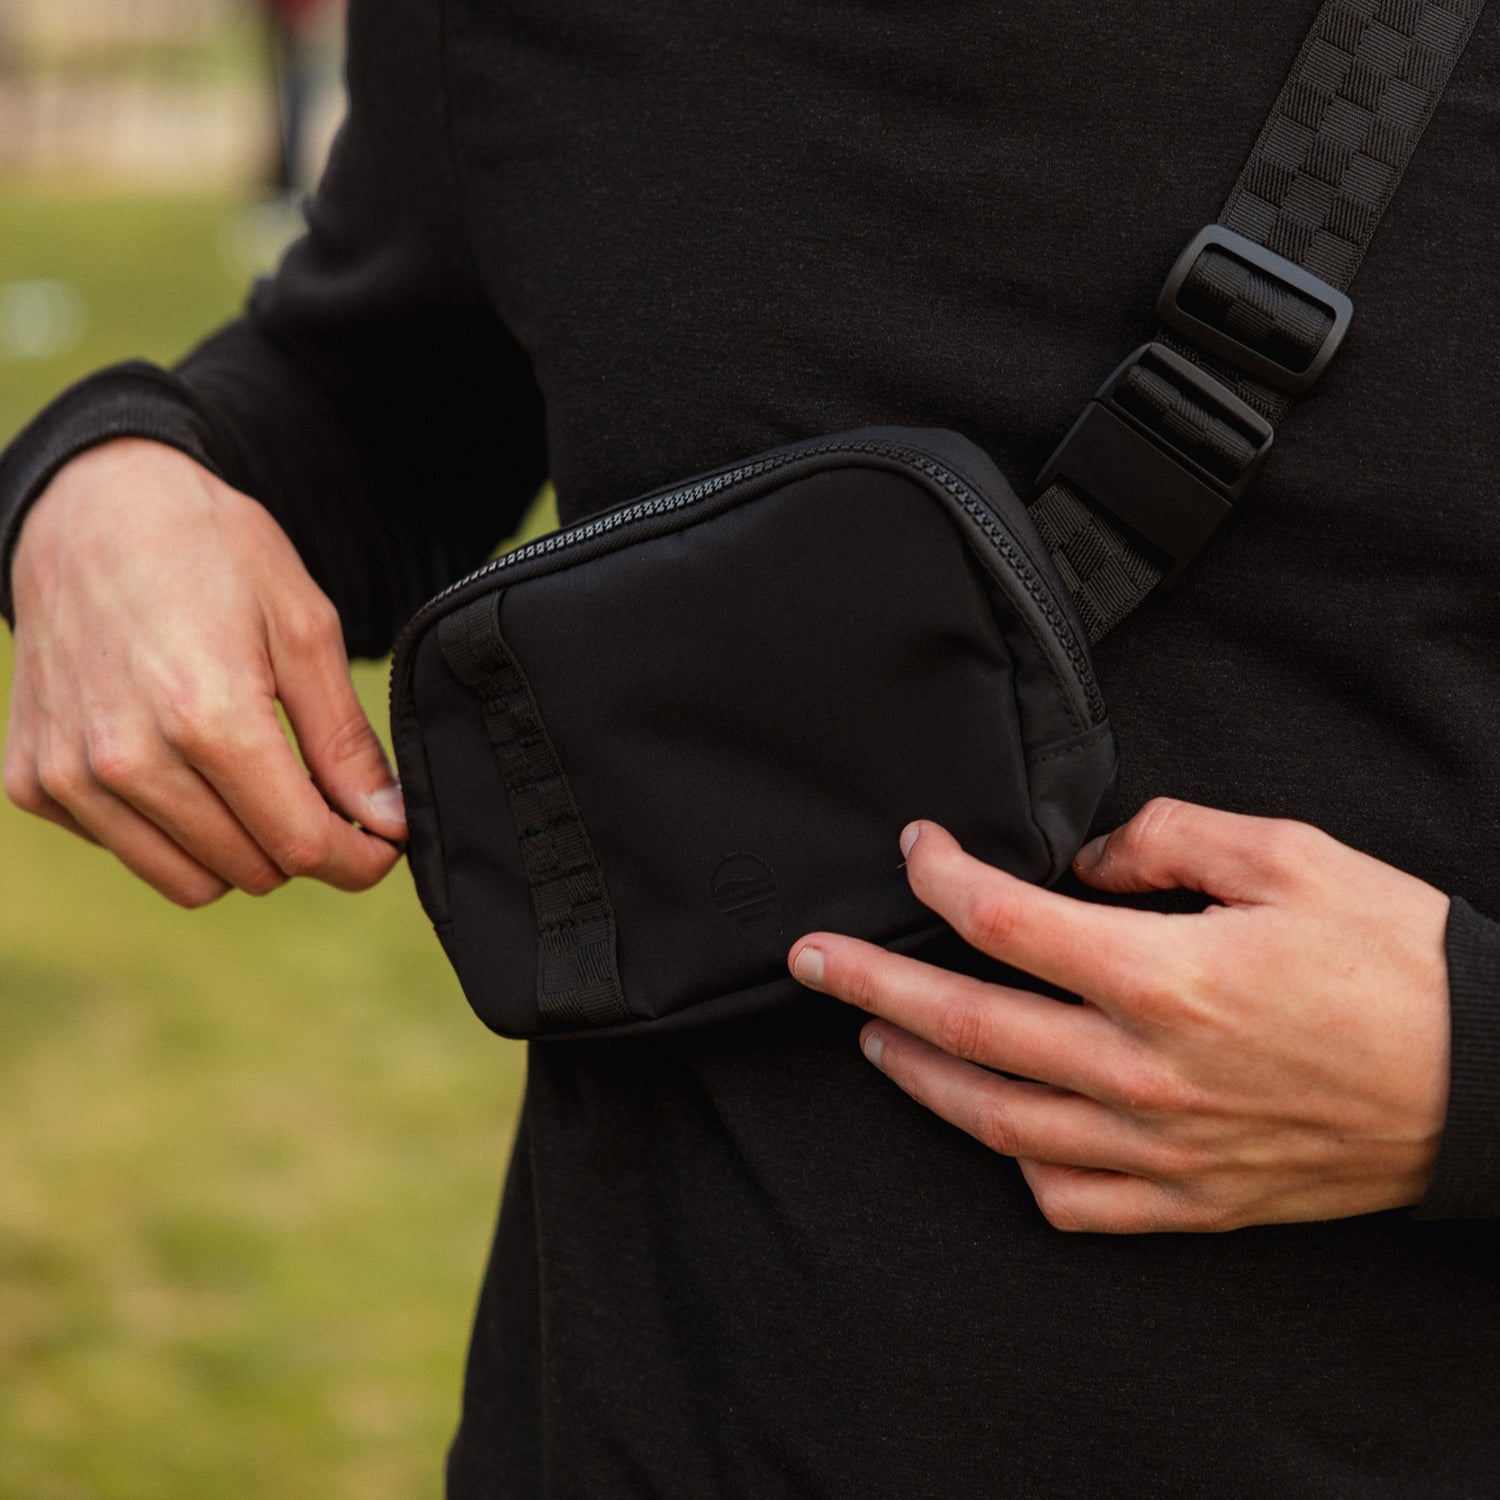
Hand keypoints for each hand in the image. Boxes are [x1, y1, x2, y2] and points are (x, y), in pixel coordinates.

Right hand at [3, 438, 405, 905]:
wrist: (91, 507)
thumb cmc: (211, 555)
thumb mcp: (303, 628)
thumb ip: (344, 740)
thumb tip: (387, 826)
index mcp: (207, 717)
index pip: (300, 844)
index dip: (358, 860)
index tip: (382, 846)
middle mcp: (127, 759)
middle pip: (253, 869)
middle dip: (303, 844)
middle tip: (317, 790)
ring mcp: (69, 776)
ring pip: (191, 881)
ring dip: (239, 849)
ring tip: (252, 777)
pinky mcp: (34, 781)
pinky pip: (130, 852)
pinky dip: (170, 830)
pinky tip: (181, 762)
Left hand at [788, 800, 1450, 1232]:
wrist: (1496, 1081)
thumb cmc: (1399, 962)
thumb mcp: (1289, 857)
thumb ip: (1167, 839)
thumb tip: (1084, 859)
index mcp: (1166, 975)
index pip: (1003, 922)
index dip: (940, 876)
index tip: (915, 848)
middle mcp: (1147, 1071)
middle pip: (968, 1027)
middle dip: (872, 983)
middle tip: (809, 960)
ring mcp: (1163, 1149)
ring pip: (996, 1120)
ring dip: (916, 1074)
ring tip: (871, 1035)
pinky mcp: (1193, 1201)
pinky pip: (1071, 1198)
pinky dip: (1016, 1162)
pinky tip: (991, 1129)